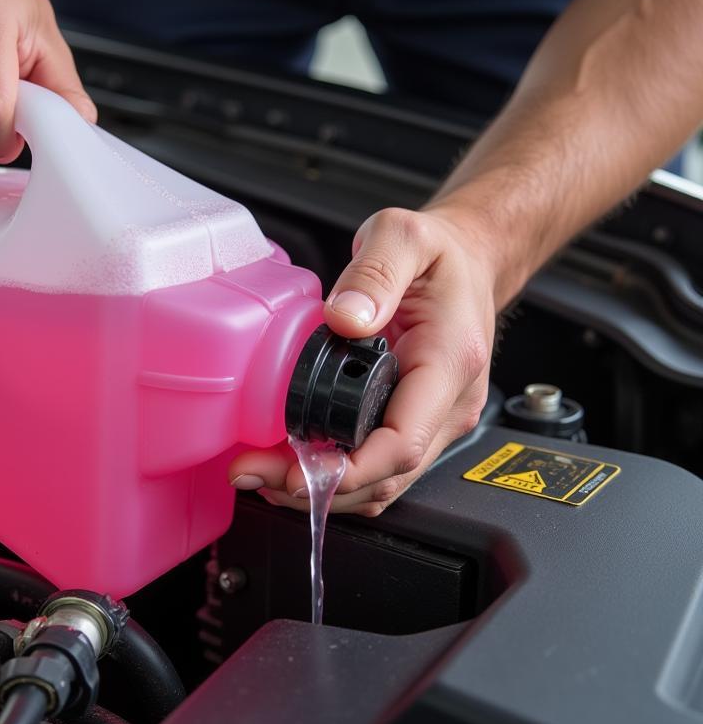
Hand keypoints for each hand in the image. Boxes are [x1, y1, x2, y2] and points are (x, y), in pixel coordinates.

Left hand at [228, 206, 495, 514]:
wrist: (469, 261)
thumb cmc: (442, 253)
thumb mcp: (404, 236)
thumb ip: (375, 272)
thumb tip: (345, 318)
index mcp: (448, 363)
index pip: (403, 443)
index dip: (350, 470)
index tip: (300, 473)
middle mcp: (448, 404)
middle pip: (386, 476)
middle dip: (319, 487)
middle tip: (255, 474)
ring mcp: (435, 420)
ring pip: (382, 481)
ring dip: (322, 487)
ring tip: (261, 472)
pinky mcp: (415, 421)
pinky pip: (377, 463)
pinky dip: (335, 473)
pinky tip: (292, 460)